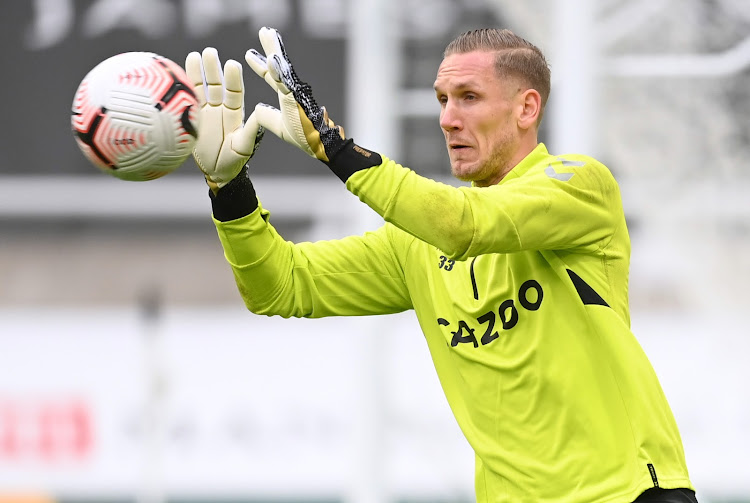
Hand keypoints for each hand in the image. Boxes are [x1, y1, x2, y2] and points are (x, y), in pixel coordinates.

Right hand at [185, 47, 263, 190]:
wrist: (217, 172)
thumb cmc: (234, 161)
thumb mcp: (244, 146)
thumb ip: (251, 130)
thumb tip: (260, 112)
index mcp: (235, 113)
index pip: (234, 92)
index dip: (232, 79)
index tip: (231, 64)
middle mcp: (220, 108)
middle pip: (216, 85)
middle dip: (213, 68)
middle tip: (209, 52)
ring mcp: (205, 112)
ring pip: (201, 89)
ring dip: (198, 72)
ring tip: (195, 55)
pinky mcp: (191, 118)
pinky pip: (188, 99)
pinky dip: (184, 87)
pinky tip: (177, 73)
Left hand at [245, 27, 345, 162]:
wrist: (321, 145)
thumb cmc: (305, 137)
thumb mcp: (279, 127)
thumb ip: (267, 117)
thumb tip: (257, 108)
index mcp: (286, 96)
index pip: (271, 77)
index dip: (260, 66)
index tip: (249, 54)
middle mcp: (291, 90)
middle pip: (277, 65)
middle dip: (270, 47)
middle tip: (263, 31)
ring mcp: (295, 92)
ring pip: (282, 67)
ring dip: (274, 50)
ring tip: (267, 34)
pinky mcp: (298, 98)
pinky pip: (286, 82)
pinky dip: (278, 70)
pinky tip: (271, 58)